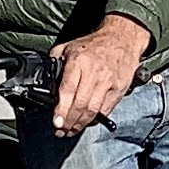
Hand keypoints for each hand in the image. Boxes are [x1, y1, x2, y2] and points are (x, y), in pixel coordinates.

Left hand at [47, 15, 150, 133]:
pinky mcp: (119, 89)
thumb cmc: (93, 45)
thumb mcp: (68, 47)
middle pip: (81, 104)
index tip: (56, 122)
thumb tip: (46, 82)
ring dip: (81, 124)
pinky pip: (106, 110)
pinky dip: (95, 119)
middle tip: (61, 131)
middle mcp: (95, 73)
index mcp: (79, 62)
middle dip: (69, 122)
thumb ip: (55, 63)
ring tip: (71, 130)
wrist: (122, 38)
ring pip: (93, 110)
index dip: (62, 110)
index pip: (69, 90)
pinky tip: (87, 122)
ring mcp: (109, 82)